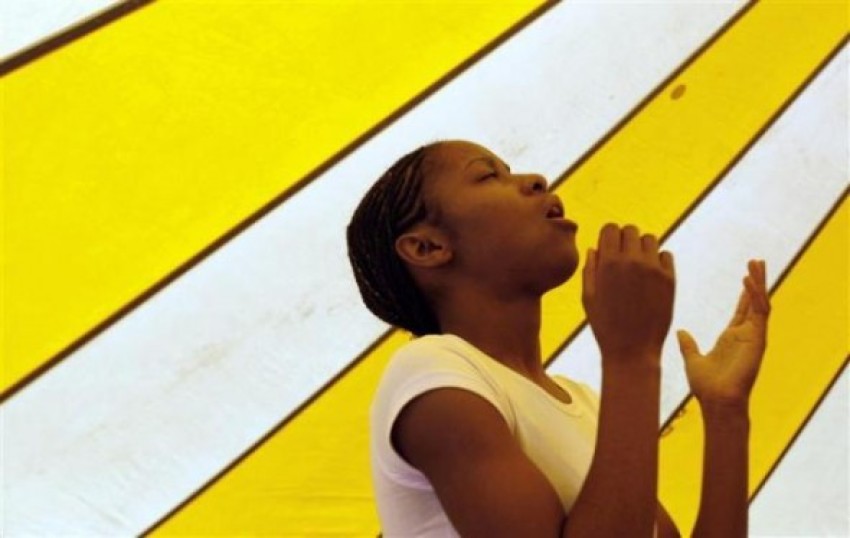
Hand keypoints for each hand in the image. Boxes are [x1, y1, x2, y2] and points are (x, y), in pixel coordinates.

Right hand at [582, 223, 675, 362]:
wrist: (632, 350)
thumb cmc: (605, 325)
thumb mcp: (588, 297)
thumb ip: (590, 269)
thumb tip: (594, 248)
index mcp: (608, 263)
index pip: (610, 228)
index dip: (608, 236)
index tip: (609, 248)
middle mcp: (632, 261)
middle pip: (631, 230)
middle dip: (625, 240)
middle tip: (623, 258)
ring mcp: (653, 269)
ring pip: (650, 239)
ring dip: (642, 248)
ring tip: (638, 266)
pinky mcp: (670, 279)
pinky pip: (666, 255)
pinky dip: (658, 260)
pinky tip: (651, 276)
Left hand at [677, 260, 770, 408]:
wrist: (716, 401)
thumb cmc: (706, 387)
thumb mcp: (693, 359)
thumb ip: (688, 345)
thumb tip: (681, 332)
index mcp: (732, 338)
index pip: (742, 309)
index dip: (745, 292)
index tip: (746, 275)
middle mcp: (745, 335)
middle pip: (755, 302)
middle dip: (756, 281)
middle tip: (756, 260)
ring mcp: (753, 337)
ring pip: (761, 303)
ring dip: (759, 283)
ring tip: (756, 262)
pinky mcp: (758, 340)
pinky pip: (761, 313)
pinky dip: (756, 296)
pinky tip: (749, 280)